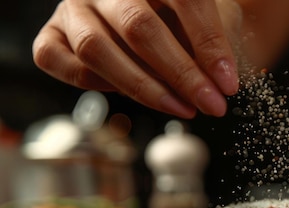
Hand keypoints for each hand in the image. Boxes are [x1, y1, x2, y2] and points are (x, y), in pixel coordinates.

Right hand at [33, 0, 240, 117]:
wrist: (158, 15)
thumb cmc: (187, 19)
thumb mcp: (212, 21)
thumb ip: (213, 45)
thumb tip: (217, 83)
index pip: (186, 0)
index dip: (210, 45)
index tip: (228, 84)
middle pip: (139, 27)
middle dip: (181, 75)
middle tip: (211, 104)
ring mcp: (75, 6)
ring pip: (96, 48)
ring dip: (144, 88)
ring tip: (182, 108)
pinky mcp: (52, 32)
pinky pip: (59, 61)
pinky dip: (96, 84)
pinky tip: (128, 94)